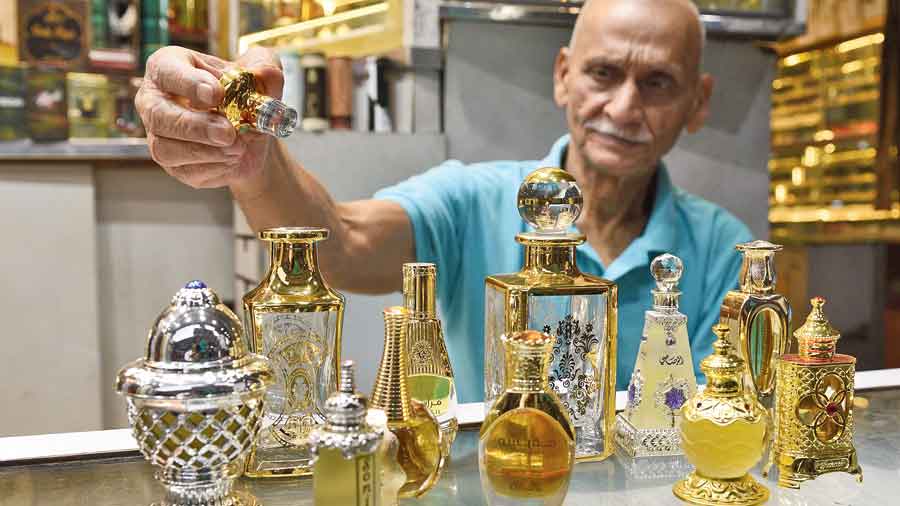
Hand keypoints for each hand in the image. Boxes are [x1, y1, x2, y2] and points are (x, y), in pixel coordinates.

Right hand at [136, 46, 285, 188]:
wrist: (253, 133)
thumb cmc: (245, 92)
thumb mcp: (260, 71)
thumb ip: (264, 66)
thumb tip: (263, 75)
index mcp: (169, 67)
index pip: (166, 71)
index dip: (188, 83)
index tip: (215, 94)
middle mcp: (155, 101)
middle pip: (158, 115)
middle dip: (195, 126)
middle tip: (227, 132)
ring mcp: (160, 136)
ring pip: (166, 149)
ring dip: (206, 151)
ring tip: (238, 147)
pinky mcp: (174, 165)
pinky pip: (185, 170)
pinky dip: (214, 167)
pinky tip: (232, 158)